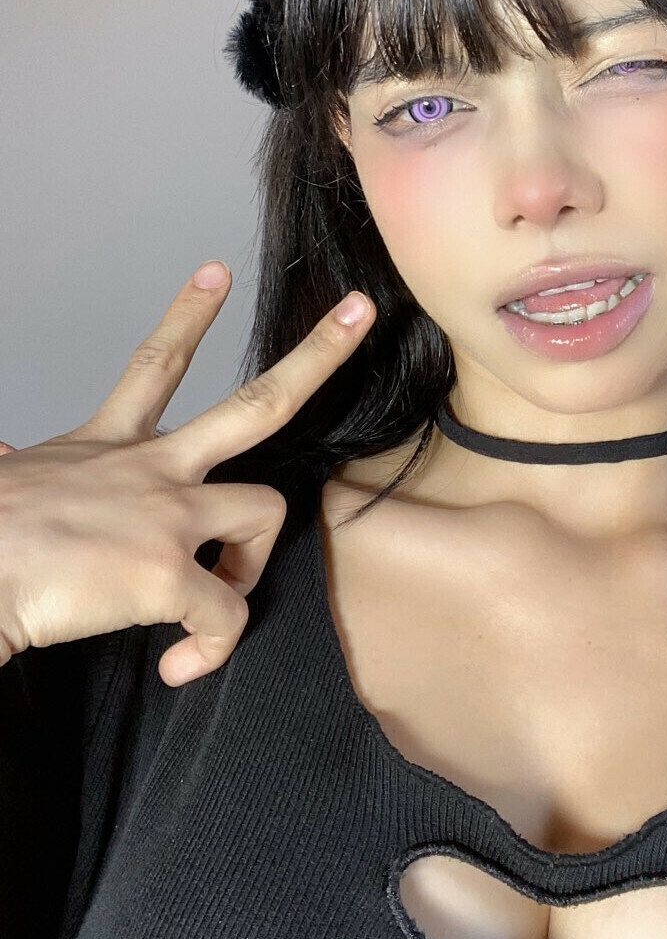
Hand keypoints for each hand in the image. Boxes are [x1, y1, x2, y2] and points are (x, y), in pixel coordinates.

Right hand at [0, 262, 374, 683]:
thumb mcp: (5, 477)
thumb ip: (17, 463)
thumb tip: (2, 455)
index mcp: (107, 446)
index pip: (155, 364)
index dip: (188, 315)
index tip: (216, 273)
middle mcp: (150, 468)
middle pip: (256, 403)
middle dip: (316, 356)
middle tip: (359, 311)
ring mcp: (168, 516)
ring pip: (266, 513)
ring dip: (253, 564)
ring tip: (218, 597)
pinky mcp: (168, 573)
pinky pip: (224, 615)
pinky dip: (210, 648)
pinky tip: (178, 665)